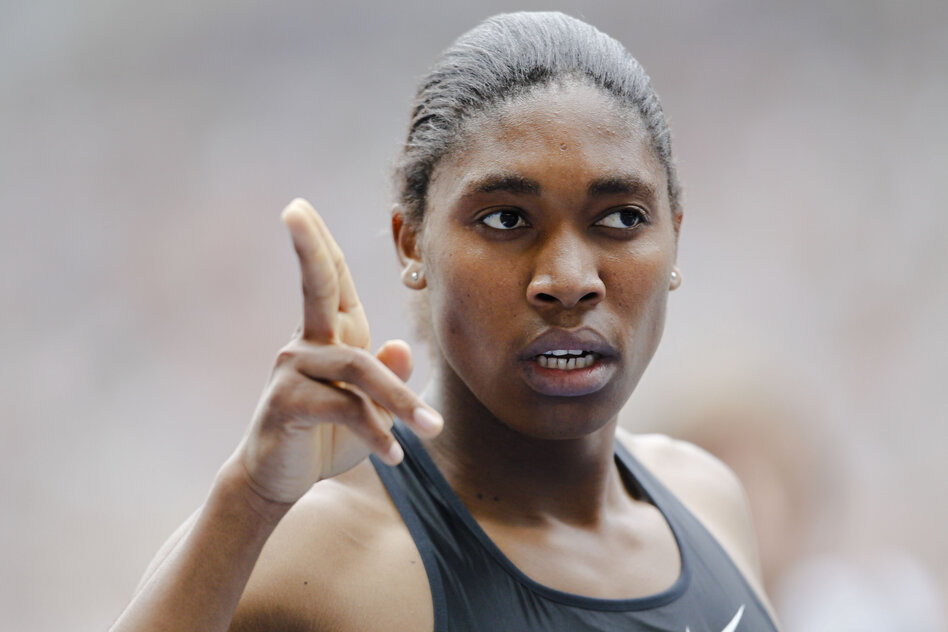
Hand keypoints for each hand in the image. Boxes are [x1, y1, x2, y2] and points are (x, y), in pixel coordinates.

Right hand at [236, 198, 441, 503]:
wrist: (281, 479)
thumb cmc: (327, 436)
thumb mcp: (370, 409)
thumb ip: (389, 378)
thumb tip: (401, 346)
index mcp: (330, 334)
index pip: (328, 281)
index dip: (318, 243)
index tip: (299, 206)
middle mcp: (308, 343)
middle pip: (314, 287)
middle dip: (308, 246)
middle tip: (291, 208)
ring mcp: (293, 370)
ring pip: (359, 367)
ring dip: (400, 400)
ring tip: (432, 429)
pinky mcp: (286, 403)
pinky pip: (345, 408)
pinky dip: (376, 432)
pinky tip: (393, 458)